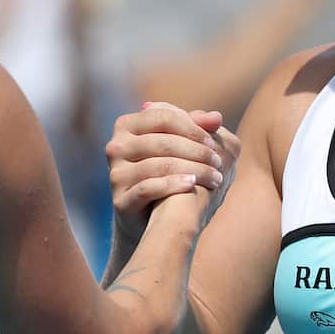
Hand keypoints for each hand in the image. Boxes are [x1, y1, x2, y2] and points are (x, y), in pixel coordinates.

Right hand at [106, 102, 239, 244]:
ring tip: (214, 177)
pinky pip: (148, 188)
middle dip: (196, 151)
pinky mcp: (120, 199)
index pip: (163, 117)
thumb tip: (217, 117)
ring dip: (193, 170)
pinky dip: (174, 185)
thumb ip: (196, 127)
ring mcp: (116, 174)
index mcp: (127, 125)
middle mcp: (116, 147)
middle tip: (219, 161)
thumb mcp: (178, 145)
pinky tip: (192, 185)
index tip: (213, 142)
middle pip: (163, 142)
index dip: (191, 128)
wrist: (147, 216)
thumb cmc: (165, 172)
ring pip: (158, 165)